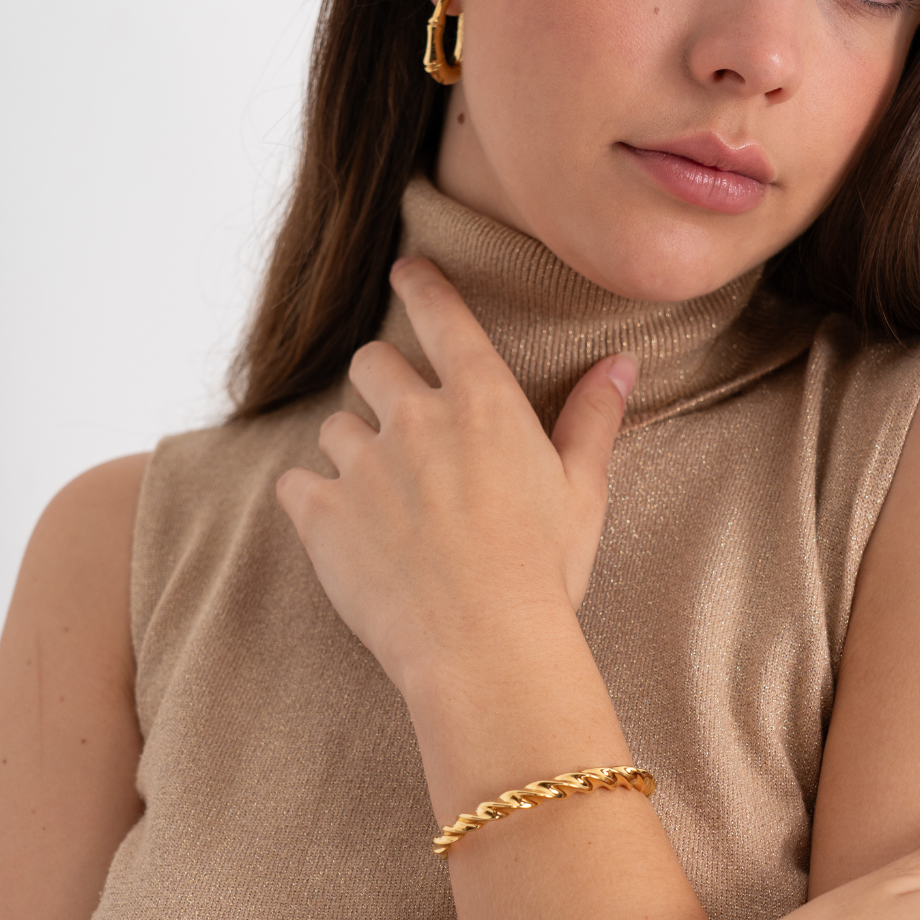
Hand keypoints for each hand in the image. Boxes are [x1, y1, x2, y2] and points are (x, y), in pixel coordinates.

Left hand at [276, 256, 637, 693]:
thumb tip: (622, 363)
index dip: (421, 285)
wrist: (485, 648)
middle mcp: (415, 416)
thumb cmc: (544, 571)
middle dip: (383, 382)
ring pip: (335, 425)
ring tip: (383, 495)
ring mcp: (362, 463)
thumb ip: (593, 418)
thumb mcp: (582, 491)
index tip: (407, 272)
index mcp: (482, 401)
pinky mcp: (322, 514)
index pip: (441, 315)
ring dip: (353, 448)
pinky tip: (339, 526)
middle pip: (374, 363)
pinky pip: (297, 482)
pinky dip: (313, 497)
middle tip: (402, 422)